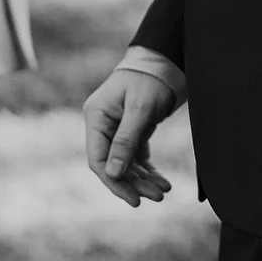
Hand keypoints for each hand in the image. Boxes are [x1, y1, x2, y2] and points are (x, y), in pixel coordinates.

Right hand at [83, 68, 176, 206]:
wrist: (164, 61)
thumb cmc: (149, 79)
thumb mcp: (139, 109)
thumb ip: (125, 141)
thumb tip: (112, 174)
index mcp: (96, 117)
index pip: (98, 159)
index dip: (114, 182)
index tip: (134, 199)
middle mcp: (103, 125)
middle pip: (113, 165)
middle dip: (134, 183)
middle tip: (157, 197)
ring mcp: (117, 129)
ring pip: (126, 164)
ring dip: (143, 180)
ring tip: (164, 191)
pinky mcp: (132, 131)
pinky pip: (137, 157)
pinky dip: (148, 170)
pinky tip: (162, 181)